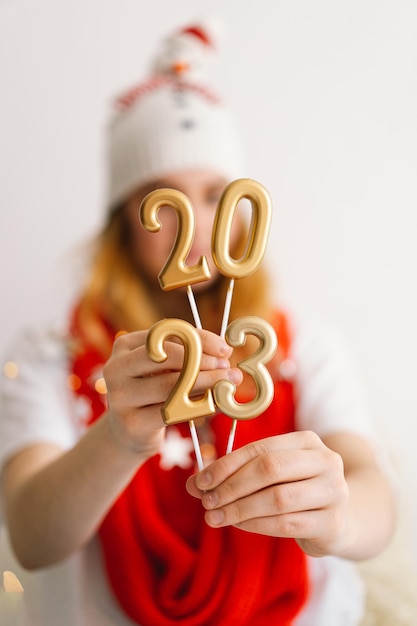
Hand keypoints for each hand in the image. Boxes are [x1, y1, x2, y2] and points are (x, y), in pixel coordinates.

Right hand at [103, 328, 242, 456]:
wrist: (129, 432)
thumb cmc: (153, 392)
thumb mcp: (164, 368)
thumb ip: (188, 354)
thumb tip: (224, 352)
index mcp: (124, 345)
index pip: (165, 332)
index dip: (198, 338)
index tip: (224, 348)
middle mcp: (116, 367)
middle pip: (166, 356)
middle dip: (203, 361)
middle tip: (227, 367)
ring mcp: (120, 396)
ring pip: (170, 385)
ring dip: (206, 382)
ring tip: (227, 383)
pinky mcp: (131, 423)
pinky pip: (171, 411)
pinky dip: (198, 405)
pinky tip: (215, 403)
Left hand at [186, 430, 349, 557]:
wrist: (339, 520)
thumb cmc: (295, 490)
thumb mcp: (270, 474)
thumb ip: (235, 474)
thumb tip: (193, 483)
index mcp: (307, 441)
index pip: (261, 448)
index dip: (227, 465)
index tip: (200, 481)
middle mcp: (325, 461)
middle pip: (270, 469)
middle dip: (231, 486)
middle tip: (206, 501)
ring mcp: (333, 492)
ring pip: (277, 498)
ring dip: (240, 509)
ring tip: (215, 517)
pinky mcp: (332, 522)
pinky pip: (287, 524)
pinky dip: (256, 524)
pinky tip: (239, 524)